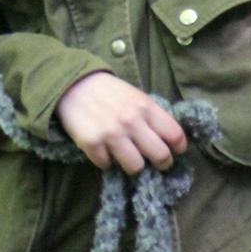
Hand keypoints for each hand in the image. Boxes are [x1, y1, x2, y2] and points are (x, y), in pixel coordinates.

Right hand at [55, 71, 187, 174]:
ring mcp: (111, 134)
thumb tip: (168, 140)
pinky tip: (103, 150)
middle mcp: (131, 121)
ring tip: (127, 157)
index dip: (178, 147)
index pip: (175, 135)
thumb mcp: (135, 96)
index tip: (174, 151)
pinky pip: (107, 165)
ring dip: (133, 165)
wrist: (72, 83)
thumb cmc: (108, 91)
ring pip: (136, 167)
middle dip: (161, 162)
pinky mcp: (91, 143)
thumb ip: (151, 115)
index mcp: (145, 106)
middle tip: (155, 162)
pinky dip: (106, 161)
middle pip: (160, 156)